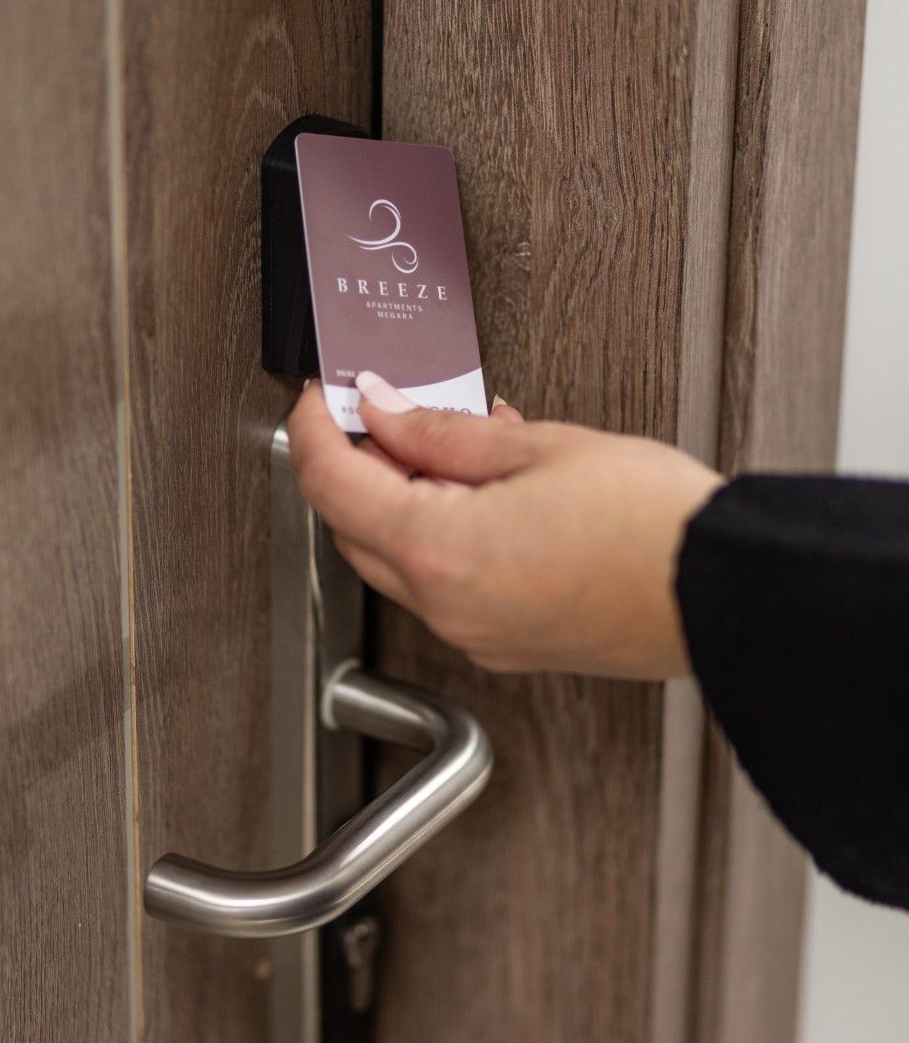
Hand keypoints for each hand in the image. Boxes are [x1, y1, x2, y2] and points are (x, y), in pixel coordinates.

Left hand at [286, 374, 723, 678]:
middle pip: (354, 529)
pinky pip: (446, 585)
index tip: (320, 397)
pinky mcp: (508, 645)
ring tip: (459, 443)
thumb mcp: (540, 448)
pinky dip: (446, 535)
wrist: (727, 594)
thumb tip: (386, 410)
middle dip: (359, 465)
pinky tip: (490, 492)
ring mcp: (476, 635)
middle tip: (389, 410)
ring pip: (398, 560)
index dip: (314, 429)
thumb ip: (442, 432)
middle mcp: (446, 608)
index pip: (331, 484)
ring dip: (406, 500)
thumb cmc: (654, 525)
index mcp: (440, 552)